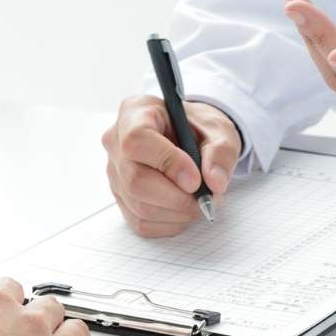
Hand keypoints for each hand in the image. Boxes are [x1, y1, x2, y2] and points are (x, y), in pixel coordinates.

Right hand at [102, 95, 241, 236]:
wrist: (190, 138)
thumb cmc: (199, 128)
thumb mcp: (219, 130)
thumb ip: (220, 153)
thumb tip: (214, 183)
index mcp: (135, 113)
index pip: (137, 140)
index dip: (167, 162)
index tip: (195, 179)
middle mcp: (116, 142)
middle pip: (135, 180)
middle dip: (177, 197)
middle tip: (206, 198)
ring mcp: (115, 172)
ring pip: (140, 206)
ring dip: (178, 212)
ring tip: (200, 201)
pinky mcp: (122, 198)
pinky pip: (142, 222)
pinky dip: (171, 223)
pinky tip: (185, 209)